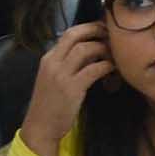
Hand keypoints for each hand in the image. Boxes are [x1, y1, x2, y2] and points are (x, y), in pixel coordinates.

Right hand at [20, 23, 114, 155]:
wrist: (40, 127)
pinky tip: (113, 70)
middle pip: (75, 35)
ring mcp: (61, 75)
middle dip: (96, 30)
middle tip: (112, 35)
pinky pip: (94, 69)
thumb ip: (68, 62)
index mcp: (48, 58)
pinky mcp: (72, 88)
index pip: (68, 33)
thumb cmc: (51, 103)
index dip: (88, 27)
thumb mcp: (54, 77)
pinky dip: (107, 66)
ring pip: (86, 49)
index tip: (103, 29)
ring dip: (104, 49)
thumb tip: (92, 49)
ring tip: (114, 55)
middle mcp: (52, 63)